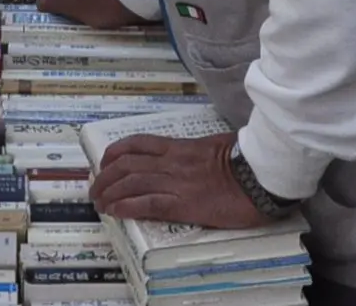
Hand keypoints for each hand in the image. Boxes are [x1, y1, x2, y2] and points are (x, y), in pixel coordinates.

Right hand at [36, 0, 144, 28]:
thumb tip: (37, 1)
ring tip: (90, 21)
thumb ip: (55, 3)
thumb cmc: (100, 4)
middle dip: (71, 6)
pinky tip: (105, 14)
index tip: (58, 21)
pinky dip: (99, 5)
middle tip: (73, 23)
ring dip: (86, 6)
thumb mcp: (73, 6)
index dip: (55, 8)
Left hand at [89, 131, 269, 229]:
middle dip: (105, 176)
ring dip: (110, 192)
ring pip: (131, 183)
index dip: (116, 152)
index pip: (138, 144)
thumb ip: (199, 151)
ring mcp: (177, 183)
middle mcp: (172, 162)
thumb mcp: (217, 146)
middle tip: (95, 188)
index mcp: (180, 147)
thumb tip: (195, 156)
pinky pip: (148, 203)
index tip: (105, 162)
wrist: (260, 176)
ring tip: (99, 202)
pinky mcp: (185, 204)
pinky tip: (115, 211)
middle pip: (127, 164)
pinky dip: (127, 206)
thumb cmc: (246, 160)